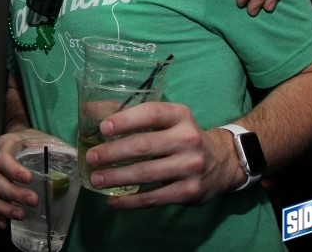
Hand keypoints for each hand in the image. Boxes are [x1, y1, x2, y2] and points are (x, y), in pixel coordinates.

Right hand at [0, 129, 53, 228]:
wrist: (20, 139)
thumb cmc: (33, 140)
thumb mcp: (44, 138)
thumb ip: (56, 146)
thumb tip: (76, 158)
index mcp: (5, 146)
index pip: (4, 158)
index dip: (14, 170)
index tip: (29, 179)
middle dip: (14, 193)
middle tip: (34, 201)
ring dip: (4, 208)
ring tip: (22, 215)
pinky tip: (4, 225)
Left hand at [83, 102, 228, 207]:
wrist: (221, 162)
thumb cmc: (181, 136)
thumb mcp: (165, 119)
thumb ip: (131, 113)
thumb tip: (90, 110)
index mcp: (180, 115)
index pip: (150, 114)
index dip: (125, 120)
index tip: (103, 128)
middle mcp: (188, 139)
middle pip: (144, 146)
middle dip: (113, 153)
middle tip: (91, 158)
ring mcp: (190, 167)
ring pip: (146, 174)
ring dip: (117, 177)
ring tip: (96, 179)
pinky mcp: (189, 192)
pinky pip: (154, 198)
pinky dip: (131, 201)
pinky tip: (114, 201)